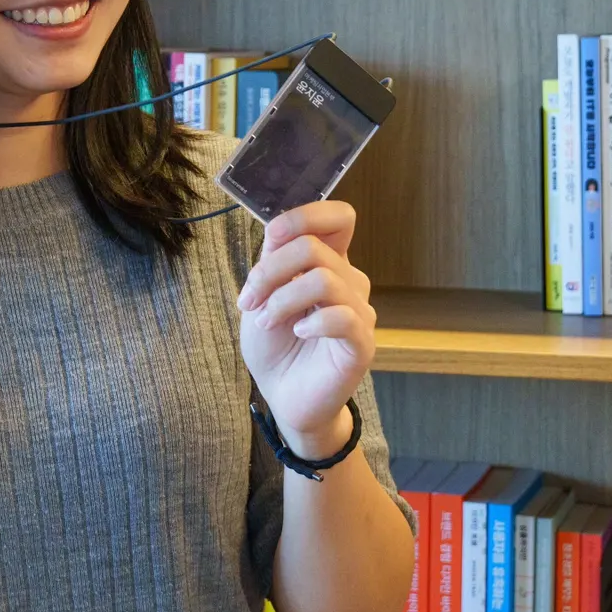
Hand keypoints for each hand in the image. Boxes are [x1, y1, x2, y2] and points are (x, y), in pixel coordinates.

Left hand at [236, 201, 375, 459]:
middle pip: (314, 247)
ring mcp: (359, 312)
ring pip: (324, 280)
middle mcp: (349, 282)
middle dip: (270, 270)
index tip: (272, 237)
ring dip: (283, 299)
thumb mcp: (263, 295)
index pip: (339, 218)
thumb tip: (277, 227)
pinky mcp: (362, 343)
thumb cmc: (275, 345)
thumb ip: (274, 259)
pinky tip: (299, 333)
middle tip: (249, 300)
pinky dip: (312, 321)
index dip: (306, 216)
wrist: (282, 395)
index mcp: (328, 263)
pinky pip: (343, 317)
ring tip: (265, 321)